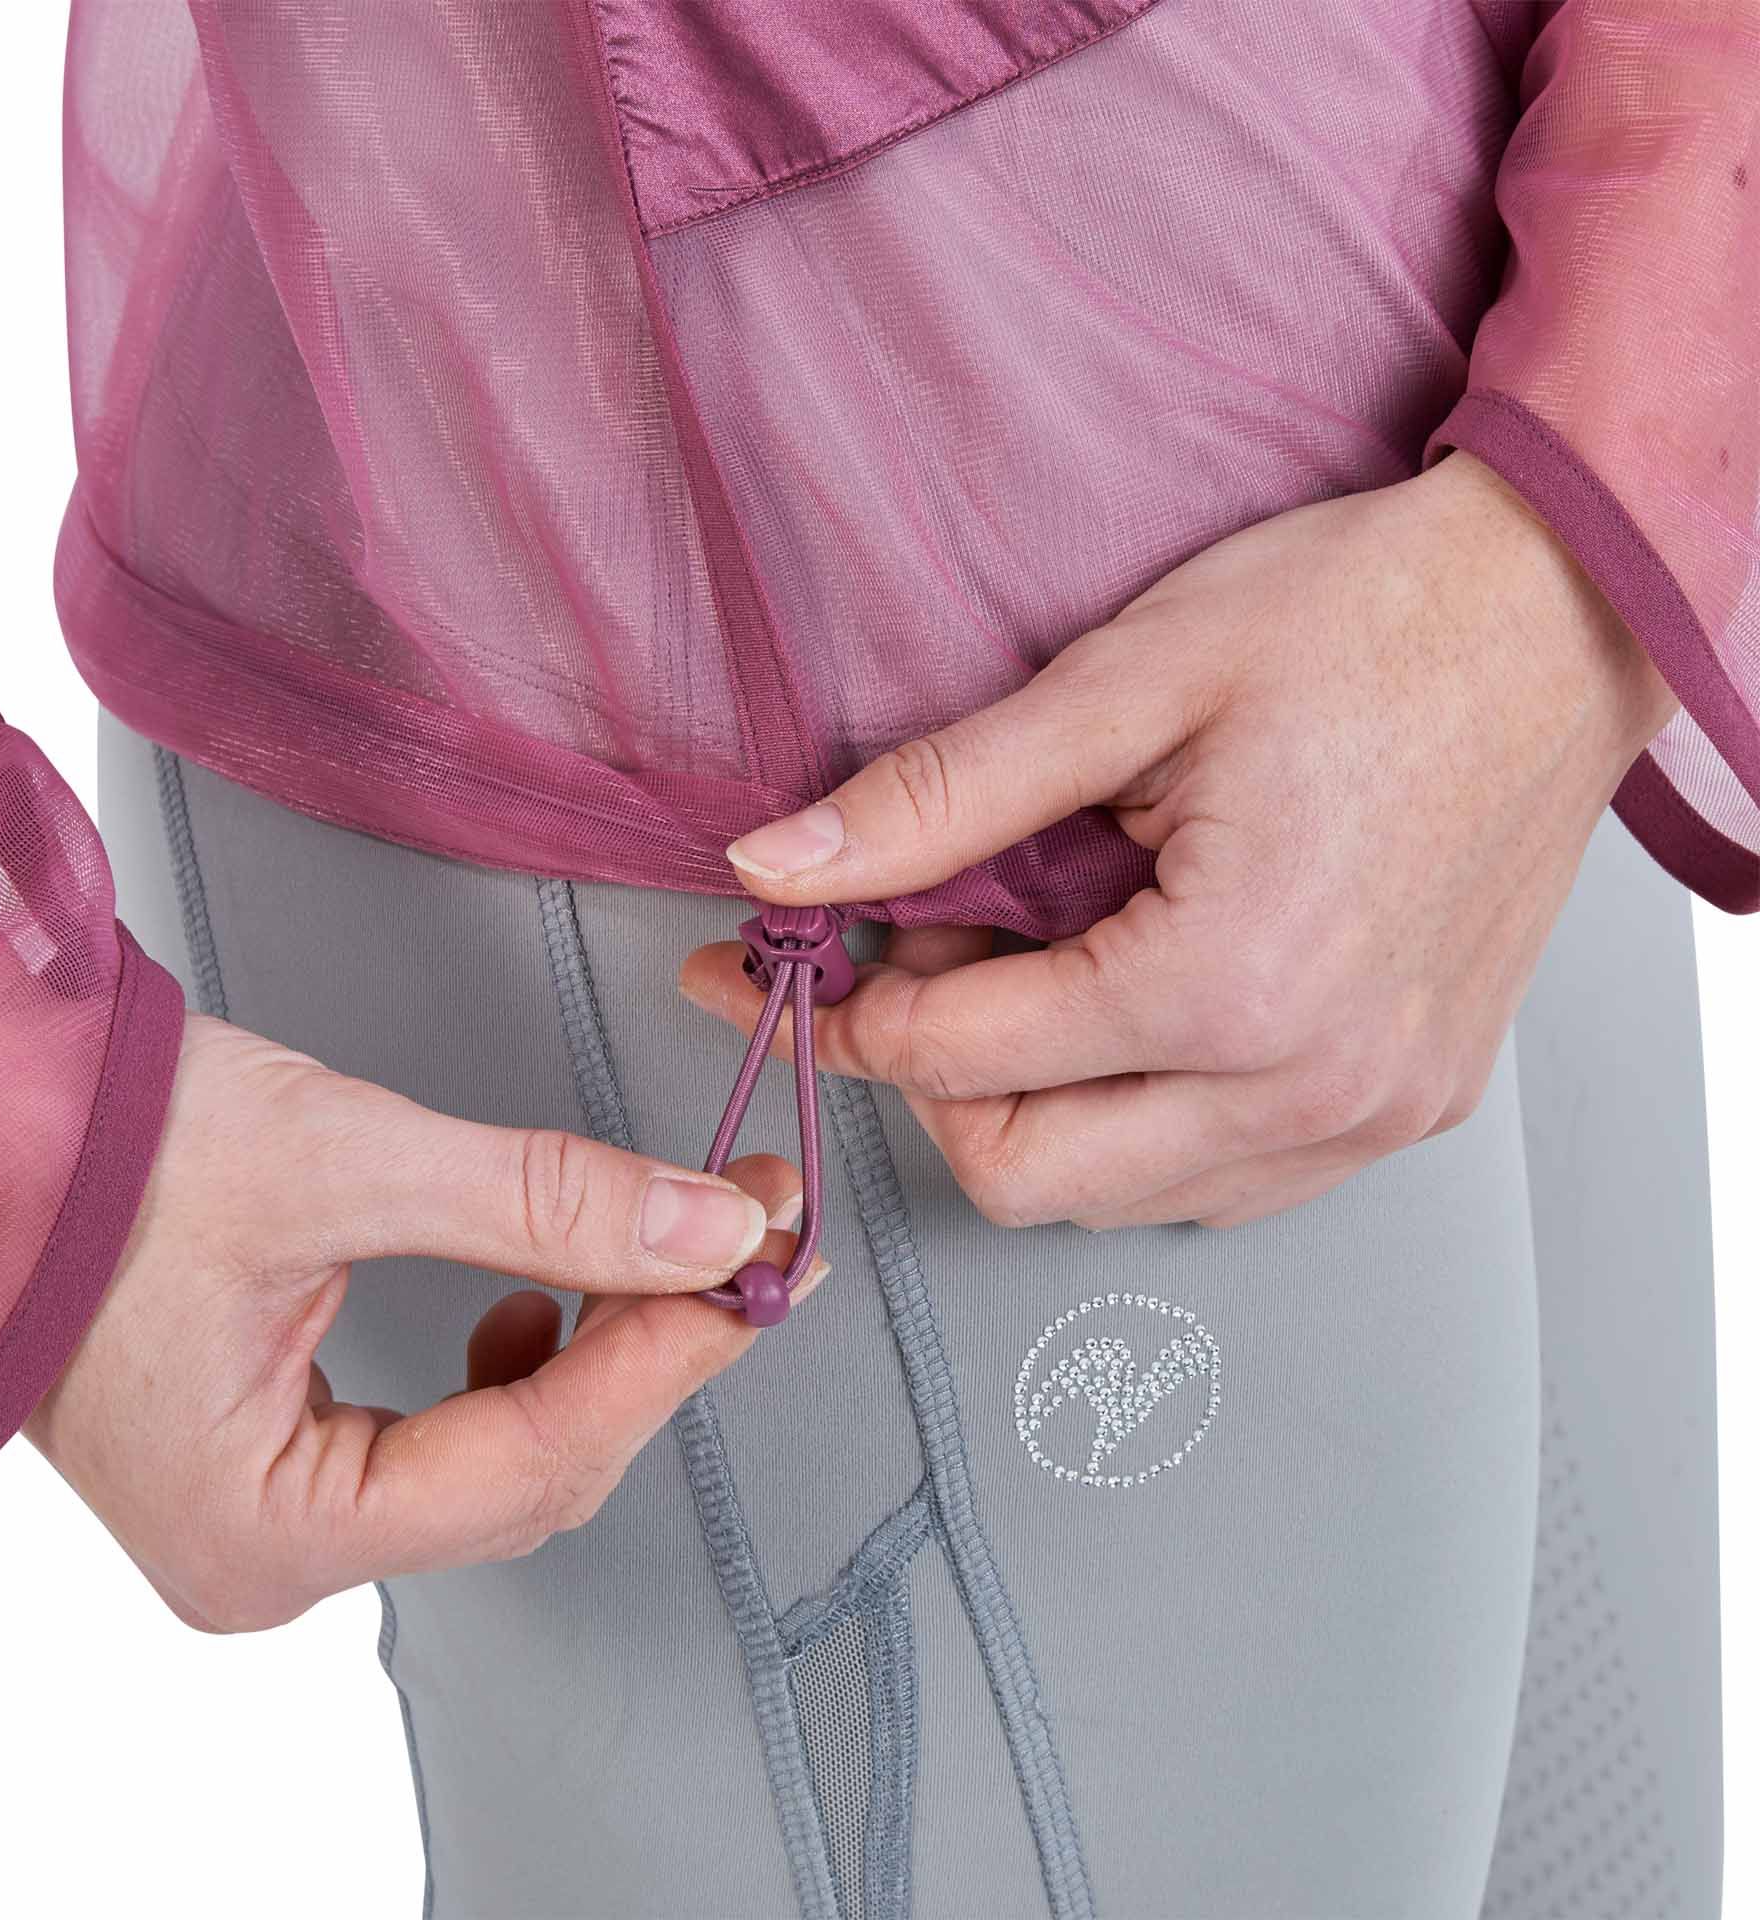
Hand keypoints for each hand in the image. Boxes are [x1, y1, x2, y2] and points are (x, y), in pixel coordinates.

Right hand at [27, 1014, 818, 1631]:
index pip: (529, 1459)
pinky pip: (451, 1447)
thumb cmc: (97, 1158)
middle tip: (734, 1243)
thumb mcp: (344, 1162)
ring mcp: (278, 1517)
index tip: (757, 1265)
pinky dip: (521, 1370)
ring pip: (504, 1466)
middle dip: (645, 1351)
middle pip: (532, 1476)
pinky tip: (538, 1304)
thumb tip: (705, 1228)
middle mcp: (272, 1556)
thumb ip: (542, 1201)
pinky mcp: (288, 1460)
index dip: (665, 1353)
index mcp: (265, 1530)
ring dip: (594, 1358)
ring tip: (656, 1260)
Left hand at [682, 452, 1675, 1229]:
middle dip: (928, 1081)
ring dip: (1031, 1105)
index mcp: (1231, 982)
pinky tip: (1123, 1012)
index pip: (959, 1057)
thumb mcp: (1129, 679)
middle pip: (1024, 1175)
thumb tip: (781, 863)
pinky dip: (1134, 1122)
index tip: (790, 955)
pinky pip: (1220, 1179)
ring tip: (1026, 965)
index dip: (846, 1006)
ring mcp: (1372, 1113)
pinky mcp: (1410, 1105)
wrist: (1566, 611)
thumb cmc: (1371, 620)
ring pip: (1119, 1197)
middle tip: (909, 961)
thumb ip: (940, 795)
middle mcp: (1312, 1084)